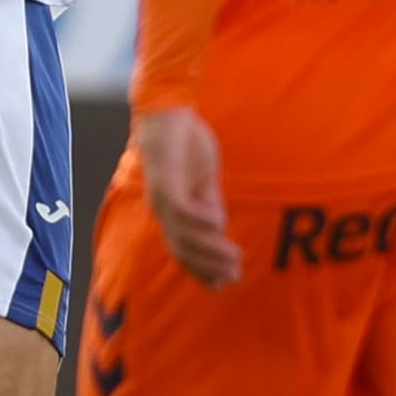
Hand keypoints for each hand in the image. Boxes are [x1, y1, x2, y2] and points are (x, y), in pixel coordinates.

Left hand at [135, 107, 241, 287]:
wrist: (170, 112)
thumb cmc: (186, 144)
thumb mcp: (205, 180)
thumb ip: (210, 203)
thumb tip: (220, 230)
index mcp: (170, 212)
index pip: (183, 251)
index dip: (203, 270)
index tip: (226, 283)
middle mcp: (161, 210)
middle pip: (182, 250)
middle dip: (208, 267)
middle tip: (234, 275)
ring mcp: (161, 196)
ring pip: (182, 235)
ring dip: (209, 249)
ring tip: (234, 256)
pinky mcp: (165, 179)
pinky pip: (181, 208)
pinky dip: (200, 220)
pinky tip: (219, 225)